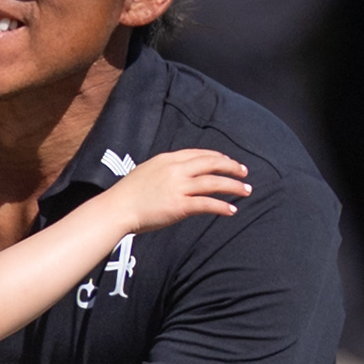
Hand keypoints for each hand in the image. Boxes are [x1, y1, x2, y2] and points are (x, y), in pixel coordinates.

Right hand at [109, 145, 250, 228]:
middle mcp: (176, 169)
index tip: (228, 161)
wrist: (117, 208)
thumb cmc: (127, 194)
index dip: (217, 156)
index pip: (199, 154)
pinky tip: (232, 210)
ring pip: (214, 182)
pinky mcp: (179, 205)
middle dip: (231, 167)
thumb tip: (179, 176)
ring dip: (233, 186)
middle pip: (211, 163)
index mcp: (168, 159)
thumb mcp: (147, 172)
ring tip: (246, 191)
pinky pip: (207, 204)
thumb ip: (165, 171)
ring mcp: (178, 187)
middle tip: (244, 172)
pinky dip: (222, 206)